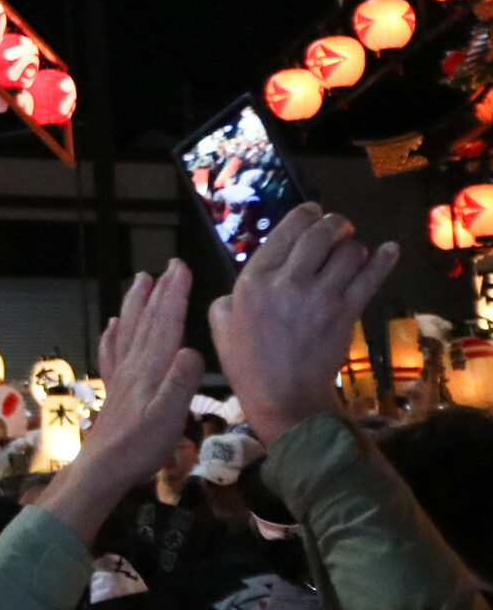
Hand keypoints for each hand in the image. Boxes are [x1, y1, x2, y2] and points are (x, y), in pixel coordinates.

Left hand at [39, 263, 205, 543]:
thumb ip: (181, 383)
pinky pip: (112, 353)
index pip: (165, 324)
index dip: (174, 295)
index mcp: (151, 369)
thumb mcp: (169, 418)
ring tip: (140, 280)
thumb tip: (192, 350)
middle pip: (148, 321)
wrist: (102, 469)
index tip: (182, 268)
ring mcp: (121, 377)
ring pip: (129, 330)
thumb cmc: (140, 447)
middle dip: (160, 292)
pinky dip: (113, 335)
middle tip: (169, 266)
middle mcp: (134, 366)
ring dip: (136, 304)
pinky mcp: (114, 390)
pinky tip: (112, 325)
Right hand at [208, 205, 398, 441]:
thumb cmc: (248, 363)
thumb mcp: (220, 323)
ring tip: (351, 252)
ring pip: (348, 252)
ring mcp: (320, 296)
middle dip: (334, 224)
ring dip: (353, 247)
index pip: (286, 231)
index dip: (306, 214)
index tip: (314, 212)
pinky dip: (383, 260)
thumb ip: (230, 294)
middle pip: (321, 234)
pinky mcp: (346, 312)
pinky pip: (370, 277)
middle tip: (339, 226)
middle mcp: (288, 281)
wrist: (284, 396)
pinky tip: (390, 250)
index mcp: (253, 279)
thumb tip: (249, 281)